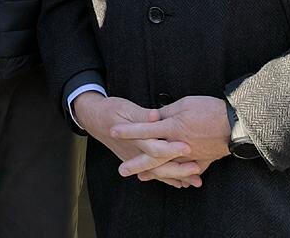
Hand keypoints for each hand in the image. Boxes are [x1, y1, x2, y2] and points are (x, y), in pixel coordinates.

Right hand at [72, 94, 197, 188]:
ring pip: (157, 172)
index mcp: (133, 137)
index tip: (187, 147)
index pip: (154, 147)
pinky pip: (153, 173)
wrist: (93, 118)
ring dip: (177, 178)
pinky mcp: (136, 159)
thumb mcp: (124, 107)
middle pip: (158, 165)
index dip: (170, 149)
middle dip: (178, 169)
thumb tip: (155, 115)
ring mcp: (135, 157)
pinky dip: (168, 179)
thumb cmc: (110, 110)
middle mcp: (135, 151)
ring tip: (196, 180)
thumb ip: (141, 114)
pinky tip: (182, 183)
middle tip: (196, 169)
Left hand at [109, 95, 230, 173]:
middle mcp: (178, 145)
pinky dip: (180, 177)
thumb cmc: (210, 109)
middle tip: (121, 170)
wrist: (237, 123)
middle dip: (136, 163)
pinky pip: (188, 172)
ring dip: (154, 173)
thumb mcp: (185, 104)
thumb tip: (153, 117)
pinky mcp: (203, 161)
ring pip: (168, 167)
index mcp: (172, 128)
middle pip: (152, 156)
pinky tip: (174, 182)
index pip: (145, 129)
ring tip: (142, 177)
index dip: (128, 130)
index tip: (113, 131)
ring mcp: (190, 156)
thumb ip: (166, 112)